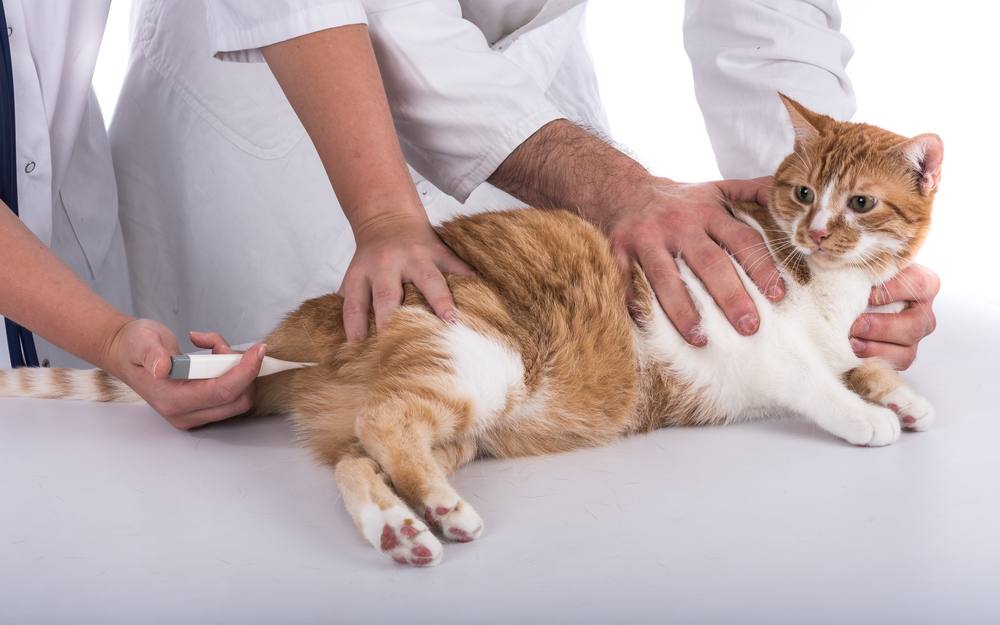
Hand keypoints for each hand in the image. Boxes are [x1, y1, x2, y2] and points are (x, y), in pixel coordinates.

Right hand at [101, 320, 264, 428]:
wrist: (125, 354)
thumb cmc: (134, 347)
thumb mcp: (141, 342)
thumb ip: (153, 354)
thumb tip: (162, 367)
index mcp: (170, 400)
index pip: (221, 392)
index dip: (244, 371)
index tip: (258, 350)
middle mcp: (184, 413)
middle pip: (237, 400)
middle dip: (242, 370)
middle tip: (222, 346)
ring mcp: (194, 414)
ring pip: (238, 398)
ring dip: (238, 370)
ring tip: (214, 348)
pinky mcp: (201, 409)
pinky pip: (231, 395)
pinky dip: (232, 373)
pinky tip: (213, 355)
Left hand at [340, 213, 473, 340]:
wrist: (388, 218)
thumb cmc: (372, 258)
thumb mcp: (355, 277)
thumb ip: (355, 305)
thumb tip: (355, 348)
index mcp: (362, 274)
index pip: (355, 305)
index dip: (356, 329)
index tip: (363, 352)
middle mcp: (386, 265)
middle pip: (388, 296)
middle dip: (394, 321)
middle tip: (403, 346)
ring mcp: (416, 257)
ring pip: (428, 281)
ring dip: (440, 302)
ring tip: (451, 321)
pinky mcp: (439, 251)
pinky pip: (457, 267)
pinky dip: (469, 282)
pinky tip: (483, 297)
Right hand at [606, 176, 784, 345]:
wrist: (623, 190)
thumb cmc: (680, 199)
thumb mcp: (718, 188)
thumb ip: (755, 193)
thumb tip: (797, 201)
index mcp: (708, 211)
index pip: (741, 239)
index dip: (761, 266)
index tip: (778, 295)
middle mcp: (679, 224)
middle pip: (709, 262)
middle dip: (730, 296)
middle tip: (749, 327)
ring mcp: (647, 239)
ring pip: (666, 278)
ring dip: (684, 311)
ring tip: (701, 339)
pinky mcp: (619, 251)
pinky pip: (627, 283)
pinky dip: (636, 306)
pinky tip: (650, 329)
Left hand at [850, 264, 939, 369]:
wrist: (846, 299)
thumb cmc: (856, 278)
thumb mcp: (862, 267)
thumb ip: (862, 268)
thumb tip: (843, 267)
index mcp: (922, 284)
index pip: (919, 284)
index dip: (893, 291)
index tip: (868, 294)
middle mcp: (922, 312)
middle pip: (916, 325)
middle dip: (882, 327)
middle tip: (856, 325)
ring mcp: (913, 338)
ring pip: (907, 352)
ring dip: (876, 349)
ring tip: (851, 342)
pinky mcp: (900, 357)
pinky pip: (893, 367)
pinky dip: (871, 362)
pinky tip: (852, 355)